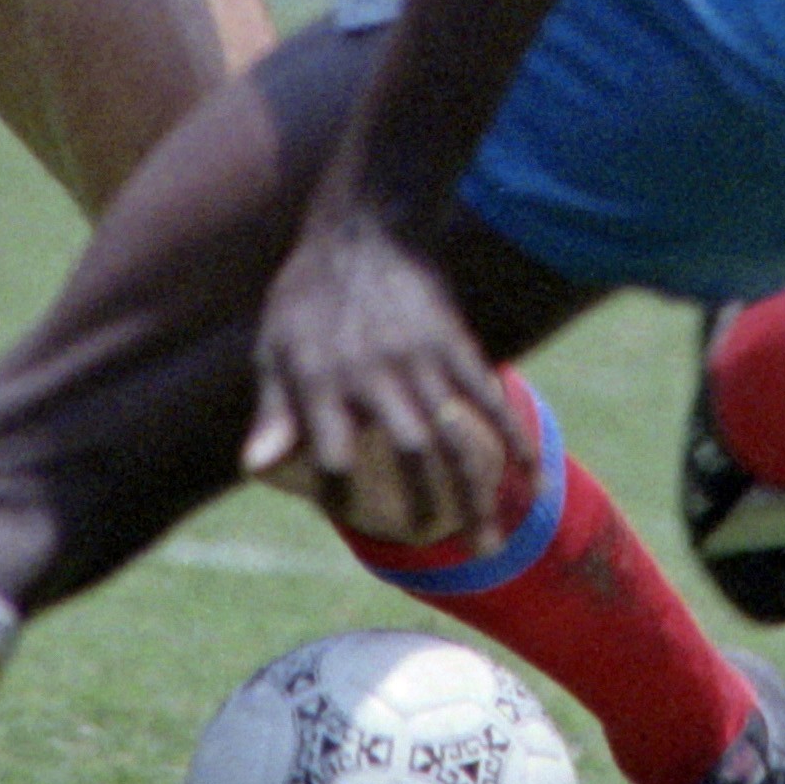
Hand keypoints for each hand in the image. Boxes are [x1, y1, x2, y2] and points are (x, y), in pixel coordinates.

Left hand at [242, 203, 527, 550]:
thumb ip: (273, 413)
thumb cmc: (309, 296)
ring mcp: (421, 359)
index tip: (354, 520)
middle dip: (431, 508)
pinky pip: (490, 396)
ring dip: (476, 492)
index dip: (344, 495)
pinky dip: (513, 437)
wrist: (364, 228)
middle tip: (452, 555)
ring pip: (457, 435)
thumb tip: (253, 467)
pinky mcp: (455, 343)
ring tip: (489, 540)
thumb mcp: (275, 349)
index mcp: (323, 381)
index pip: (335, 455)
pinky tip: (531, 475)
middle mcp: (375, 375)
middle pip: (412, 453)